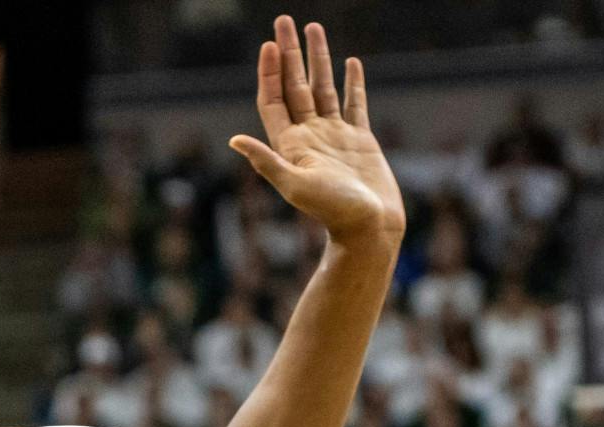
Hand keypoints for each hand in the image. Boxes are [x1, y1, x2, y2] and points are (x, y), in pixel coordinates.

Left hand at [229, 17, 405, 248]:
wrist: (370, 228)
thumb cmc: (332, 211)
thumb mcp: (294, 185)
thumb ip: (266, 161)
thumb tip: (233, 141)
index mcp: (291, 144)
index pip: (274, 100)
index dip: (269, 73)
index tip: (269, 44)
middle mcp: (310, 136)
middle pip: (295, 86)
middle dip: (289, 53)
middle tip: (284, 21)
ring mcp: (335, 136)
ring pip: (324, 88)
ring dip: (318, 59)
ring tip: (315, 29)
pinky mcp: (360, 139)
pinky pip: (355, 103)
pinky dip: (353, 82)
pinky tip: (351, 63)